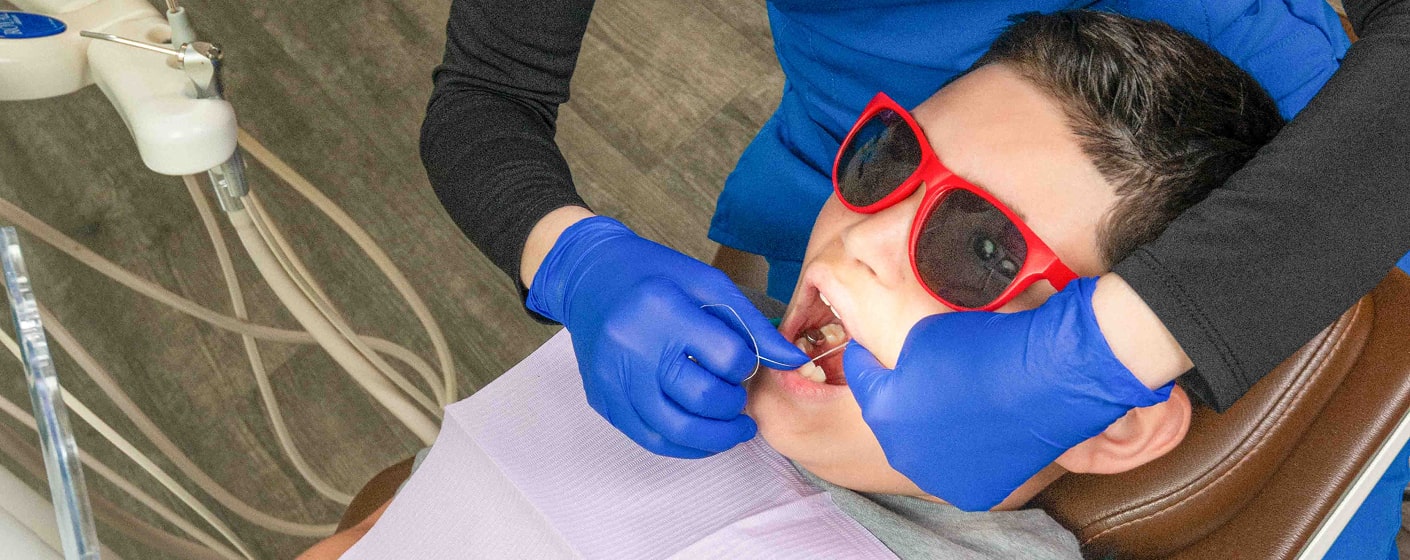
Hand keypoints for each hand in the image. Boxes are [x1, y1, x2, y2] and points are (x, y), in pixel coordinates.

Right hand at [527, 216, 808, 457]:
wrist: (588, 277)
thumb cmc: (653, 276)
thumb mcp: (707, 284)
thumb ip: (751, 325)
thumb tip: (794, 362)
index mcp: (663, 309)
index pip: (727, 357)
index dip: (746, 364)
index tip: (743, 359)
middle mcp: (634, 348)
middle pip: (703, 398)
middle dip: (734, 403)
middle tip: (739, 394)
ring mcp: (614, 379)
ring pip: (677, 430)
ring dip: (717, 436)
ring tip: (735, 426)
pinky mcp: (604, 401)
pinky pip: (650, 439)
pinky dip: (686, 445)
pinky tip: (704, 434)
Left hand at [843, 277, 1171, 509]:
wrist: (1045, 379)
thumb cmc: (985, 348)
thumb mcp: (922, 334)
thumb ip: (891, 351)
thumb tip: (883, 358)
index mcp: (881, 411)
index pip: (860, 374)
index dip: (867, 354)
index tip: (874, 345)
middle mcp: (902, 453)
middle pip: (889, 416)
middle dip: (897, 395)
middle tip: (919, 375)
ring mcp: (937, 477)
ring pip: (922, 445)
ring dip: (928, 426)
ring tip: (954, 401)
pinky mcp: (973, 491)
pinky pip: (956, 466)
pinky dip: (961, 449)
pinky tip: (978, 427)